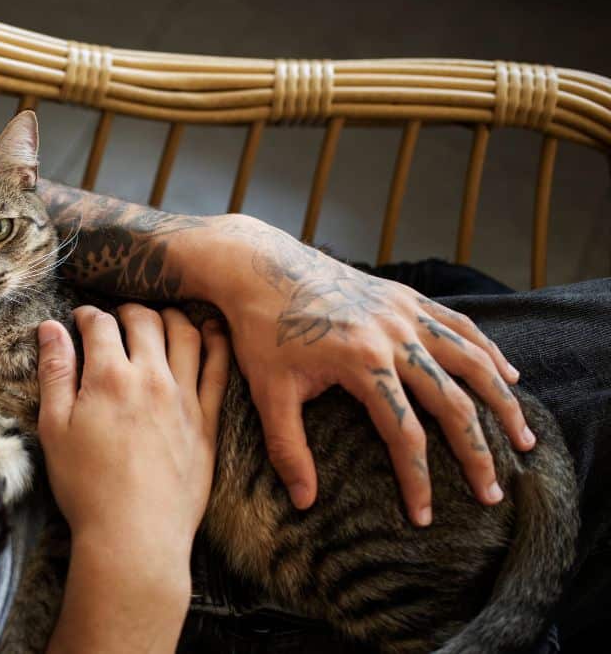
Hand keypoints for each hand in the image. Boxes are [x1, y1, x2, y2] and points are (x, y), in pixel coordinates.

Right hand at [36, 305, 229, 652]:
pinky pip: (219, 368)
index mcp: (108, 377)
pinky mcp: (207, 421)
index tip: (80, 321)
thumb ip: (54, 372)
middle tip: (117, 319)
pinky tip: (208, 336)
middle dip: (128, 310)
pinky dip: (214, 342)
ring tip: (159, 322)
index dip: (87, 315)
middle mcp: (151, 378)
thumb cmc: (86, 486)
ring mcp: (185, 398)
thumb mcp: (54, 427)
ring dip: (170, 317)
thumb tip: (51, 328)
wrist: (134, 536)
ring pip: (186, 333)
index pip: (100, 323)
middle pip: (146, 319)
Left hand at [197, 215, 530, 525]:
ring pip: (471, 359)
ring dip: (501, 401)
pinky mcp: (405, 297)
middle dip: (476, 452)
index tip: (423, 516)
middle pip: (452, 401)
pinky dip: (488, 351)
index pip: (404, 434)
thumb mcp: (267, 392)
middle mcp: (394, 334)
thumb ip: (287, 448)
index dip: (418, 479)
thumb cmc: (261, 330)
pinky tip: (507, 376)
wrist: (261, 267)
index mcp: (362, 361)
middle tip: (491, 493)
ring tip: (523, 440)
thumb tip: (305, 502)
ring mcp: (404, 312)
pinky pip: (460, 325)